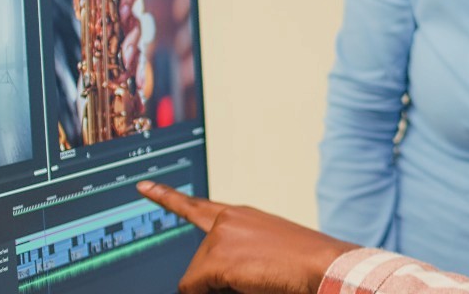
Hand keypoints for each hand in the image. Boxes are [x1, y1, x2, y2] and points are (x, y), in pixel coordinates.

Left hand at [138, 181, 358, 293]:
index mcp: (242, 215)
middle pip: (197, 260)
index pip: (197, 206)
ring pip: (196, 277)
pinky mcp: (217, 256)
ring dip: (217, 288)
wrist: (324, 264)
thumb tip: (213, 277)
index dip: (166, 197)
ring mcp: (221, 235)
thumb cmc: (306, 263)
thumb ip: (240, 252)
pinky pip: (193, 287)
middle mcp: (228, 219)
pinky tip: (244, 286)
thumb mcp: (269, 251)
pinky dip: (211, 293)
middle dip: (211, 279)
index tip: (144, 186)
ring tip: (257, 280)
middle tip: (250, 281)